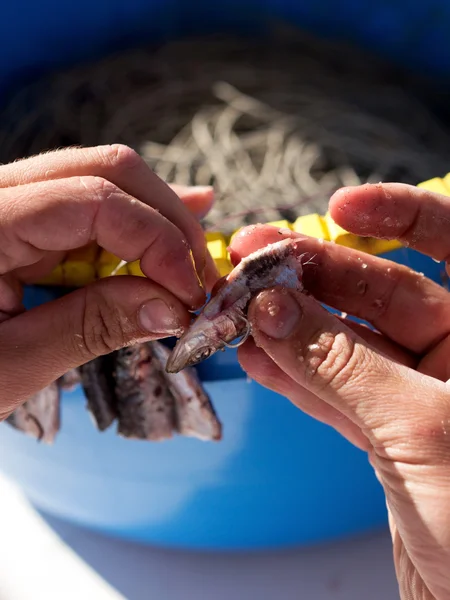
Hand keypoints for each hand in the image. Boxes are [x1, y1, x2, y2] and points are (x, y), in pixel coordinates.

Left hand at [0, 144, 217, 417]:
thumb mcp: (5, 368)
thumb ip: (90, 329)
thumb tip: (172, 308)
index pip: (91, 201)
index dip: (157, 242)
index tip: (191, 297)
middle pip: (103, 171)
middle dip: (166, 222)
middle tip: (201, 280)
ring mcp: (5, 203)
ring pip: (101, 181)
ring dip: (157, 222)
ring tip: (196, 257)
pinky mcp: (18, 221)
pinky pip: (85, 206)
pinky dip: (133, 227)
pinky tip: (173, 227)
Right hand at [230, 183, 449, 599]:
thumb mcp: (421, 429)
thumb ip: (340, 366)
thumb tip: (274, 311)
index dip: (399, 216)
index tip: (340, 205)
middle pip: (384, 295)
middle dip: (317, 278)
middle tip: (255, 264)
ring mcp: (425, 400)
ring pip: (350, 348)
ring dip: (294, 329)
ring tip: (240, 310)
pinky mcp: (393, 441)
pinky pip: (339, 396)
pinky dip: (297, 379)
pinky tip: (258, 360)